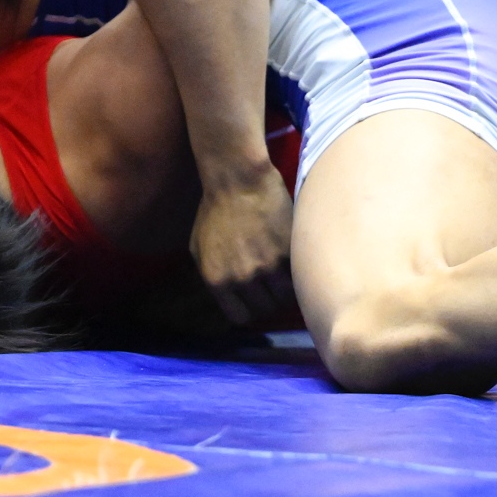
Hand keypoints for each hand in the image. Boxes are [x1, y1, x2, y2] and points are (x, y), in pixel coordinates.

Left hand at [190, 176, 294, 325]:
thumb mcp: (198, 248)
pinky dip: (298, 272)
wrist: (238, 179)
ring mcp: (268, 266)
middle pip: (266, 309)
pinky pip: (298, 275)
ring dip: (288, 287)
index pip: (241, 317)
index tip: (256, 299)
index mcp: (217, 281)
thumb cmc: (214, 209)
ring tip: (287, 273)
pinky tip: (295, 261)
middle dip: (270, 299)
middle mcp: (242, 279)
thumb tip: (229, 295)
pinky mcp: (289, 251)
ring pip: (287, 297)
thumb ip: (213, 275)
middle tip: (274, 283)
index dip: (251, 309)